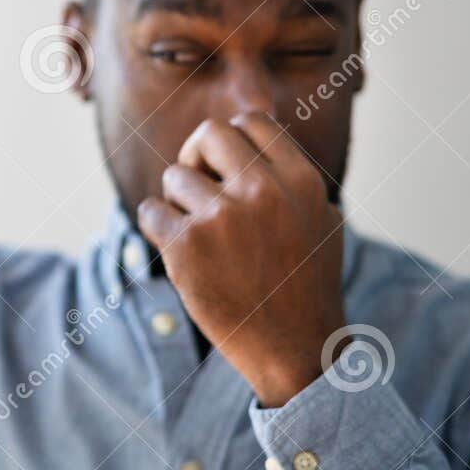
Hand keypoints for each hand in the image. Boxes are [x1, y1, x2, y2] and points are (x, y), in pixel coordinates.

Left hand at [136, 112, 346, 407]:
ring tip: (198, 236)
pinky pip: (150, 212)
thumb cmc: (305, 284)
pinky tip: (177, 250)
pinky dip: (156, 228)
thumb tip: (252, 133)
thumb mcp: (319, 219)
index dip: (231, 141)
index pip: (251, 121)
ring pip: (174, 176)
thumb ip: (289, 176)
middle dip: (196, 156)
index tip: (226, 168)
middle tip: (198, 186)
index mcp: (299, 180)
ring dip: (178, 202)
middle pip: (209, 134)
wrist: (293, 347)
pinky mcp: (186, 248)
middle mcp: (262, 192)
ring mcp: (222, 218)